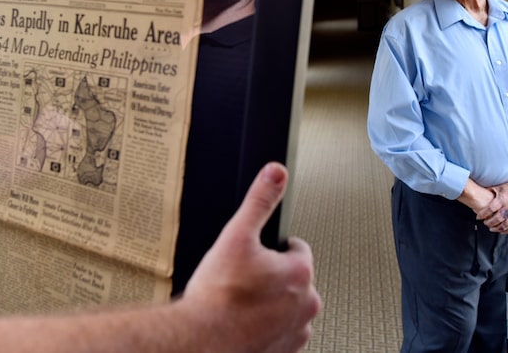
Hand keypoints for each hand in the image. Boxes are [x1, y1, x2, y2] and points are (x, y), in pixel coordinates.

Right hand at [180, 162, 321, 352]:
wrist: (201, 340)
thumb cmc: (217, 296)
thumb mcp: (236, 234)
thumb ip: (259, 200)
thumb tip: (275, 173)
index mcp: (300, 271)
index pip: (297, 248)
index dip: (274, 248)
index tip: (256, 255)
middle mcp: (306, 303)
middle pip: (293, 279)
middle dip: (272, 277)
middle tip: (244, 280)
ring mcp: (296, 330)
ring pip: (288, 307)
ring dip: (271, 304)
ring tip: (243, 303)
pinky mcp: (285, 352)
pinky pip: (282, 333)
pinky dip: (267, 328)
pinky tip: (245, 323)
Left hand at [477, 175, 507, 233]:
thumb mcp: (499, 187)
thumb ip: (489, 193)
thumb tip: (478, 195)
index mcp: (503, 198)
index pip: (490, 209)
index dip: (482, 214)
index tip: (478, 217)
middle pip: (498, 218)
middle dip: (489, 222)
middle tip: (485, 223)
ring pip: (506, 224)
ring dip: (498, 228)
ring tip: (492, 228)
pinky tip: (502, 231)